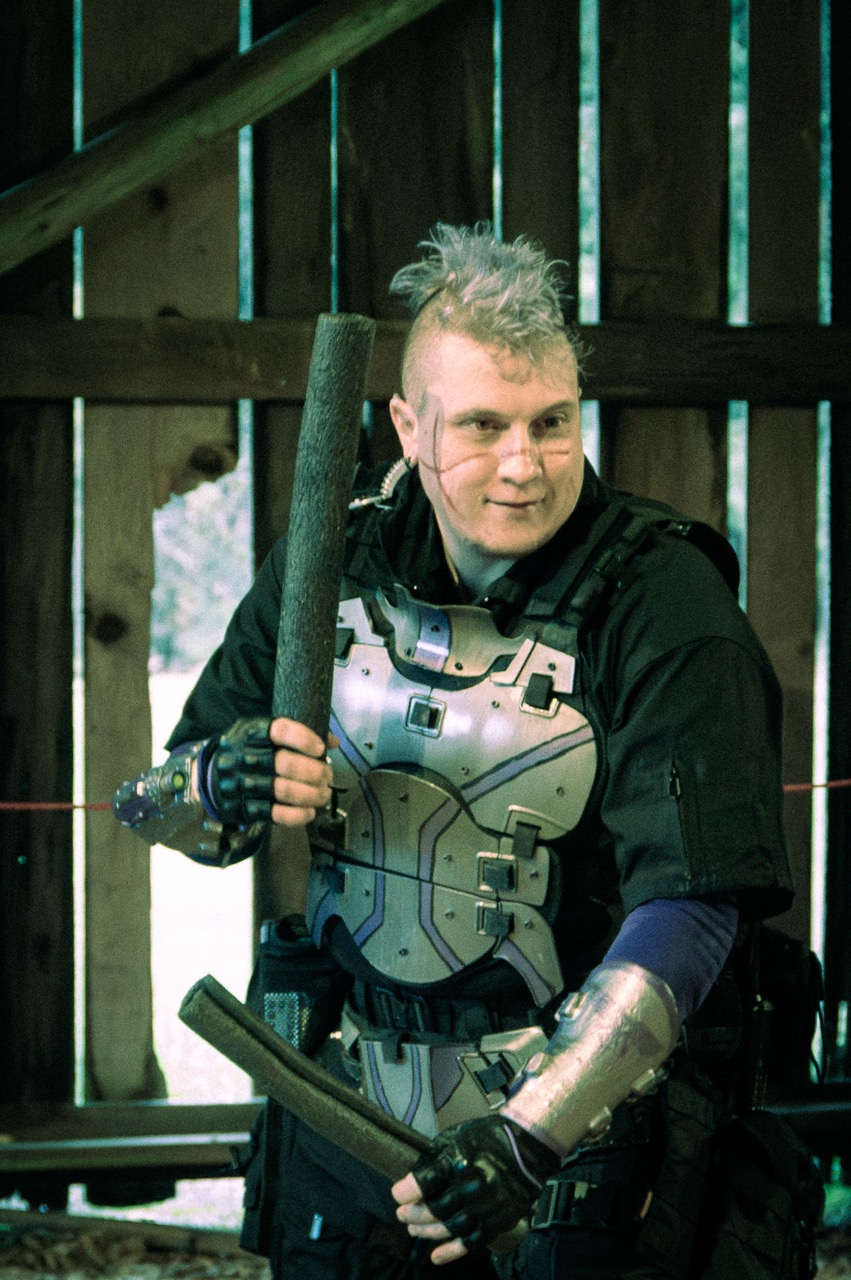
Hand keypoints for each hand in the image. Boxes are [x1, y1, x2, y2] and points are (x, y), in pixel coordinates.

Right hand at [208, 716, 335, 827]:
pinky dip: (298, 815)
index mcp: (251, 733)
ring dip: (312, 794)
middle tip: (327, 775)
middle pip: (287, 763)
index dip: (304, 739)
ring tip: (324, 793)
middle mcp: (245, 757)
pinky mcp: (245, 808)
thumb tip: (332, 741)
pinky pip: (276, 814)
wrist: (207, 778)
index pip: (281, 730)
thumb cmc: (245, 752)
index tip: (320, 748)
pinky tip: (309, 811)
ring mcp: (243, 784)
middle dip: (315, 771)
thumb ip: (296, 735)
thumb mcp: (263, 734)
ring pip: (285, 790)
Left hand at [391, 1114, 558, 1263]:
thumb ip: (435, 1159)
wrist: (527, 1146)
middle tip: (402, 1215)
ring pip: (449, 1227)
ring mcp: (486, 1206)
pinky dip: (451, 1252)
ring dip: (427, 1232)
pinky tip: (435, 1257)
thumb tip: (414, 1182)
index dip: (405, 1191)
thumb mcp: (457, 1136)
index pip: (424, 1182)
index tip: (397, 1194)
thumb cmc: (487, 1138)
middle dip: (414, 1214)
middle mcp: (472, 1185)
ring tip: (413, 1230)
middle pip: (435, 1208)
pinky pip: (471, 1242)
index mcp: (459, 1159)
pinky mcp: (497, 1220)